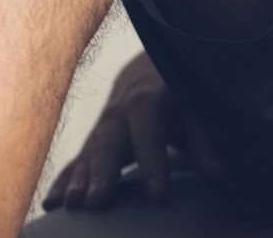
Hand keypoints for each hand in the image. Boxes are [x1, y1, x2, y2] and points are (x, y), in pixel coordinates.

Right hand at [43, 51, 222, 209]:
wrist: (149, 67)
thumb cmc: (178, 92)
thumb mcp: (195, 109)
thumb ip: (203, 140)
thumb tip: (220, 172)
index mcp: (148, 100)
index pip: (150, 135)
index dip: (154, 164)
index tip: (158, 195)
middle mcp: (118, 112)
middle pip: (109, 145)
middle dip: (102, 174)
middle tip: (96, 202)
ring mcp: (102, 126)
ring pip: (88, 154)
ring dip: (77, 180)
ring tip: (70, 205)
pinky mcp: (93, 139)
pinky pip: (75, 160)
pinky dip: (63, 181)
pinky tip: (51, 203)